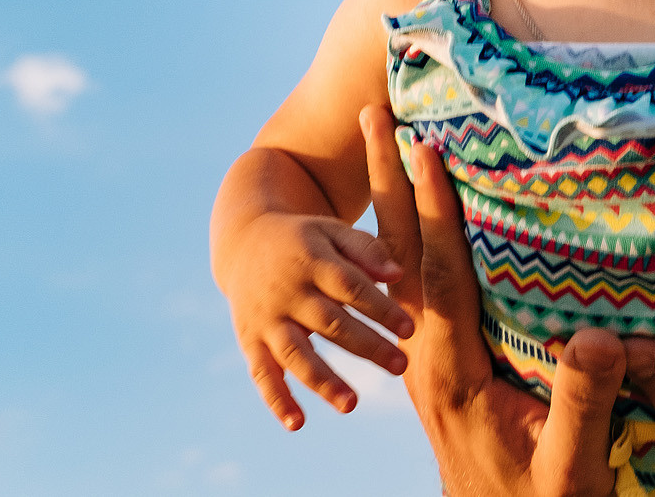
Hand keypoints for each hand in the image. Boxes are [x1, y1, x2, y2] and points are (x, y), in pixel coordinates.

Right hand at [221, 208, 413, 429]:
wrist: (244, 242)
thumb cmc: (305, 240)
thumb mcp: (331, 232)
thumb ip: (366, 249)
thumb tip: (398, 274)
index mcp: (312, 260)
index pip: (351, 287)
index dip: (380, 308)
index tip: (410, 330)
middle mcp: (288, 292)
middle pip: (330, 322)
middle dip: (367, 346)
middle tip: (400, 366)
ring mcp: (267, 318)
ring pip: (295, 353)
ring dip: (323, 380)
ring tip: (352, 404)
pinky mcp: (249, 340)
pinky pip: (261, 373)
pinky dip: (276, 399)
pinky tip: (298, 424)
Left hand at [360, 106, 623, 496]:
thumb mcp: (571, 468)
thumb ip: (582, 405)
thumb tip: (601, 337)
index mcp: (452, 374)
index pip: (437, 278)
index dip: (432, 213)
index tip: (424, 148)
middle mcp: (429, 358)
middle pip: (399, 255)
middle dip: (388, 182)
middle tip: (372, 113)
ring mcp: (431, 358)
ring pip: (403, 263)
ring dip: (395, 199)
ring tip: (389, 137)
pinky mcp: (443, 362)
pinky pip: (423, 284)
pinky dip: (416, 233)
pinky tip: (422, 206)